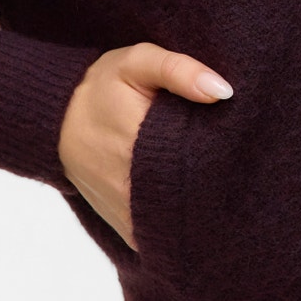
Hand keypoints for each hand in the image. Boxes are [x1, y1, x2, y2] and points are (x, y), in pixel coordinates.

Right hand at [57, 42, 233, 249]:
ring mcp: (130, 214)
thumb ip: (178, 71)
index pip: (202, 165)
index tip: (245, 149)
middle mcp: (134, 189)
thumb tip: (223, 92)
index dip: (228, 160)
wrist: (55, 120)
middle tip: (244, 168)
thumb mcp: (136, 63)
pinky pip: (164, 237)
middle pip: (197, 199)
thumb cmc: (103, 86)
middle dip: (223, 187)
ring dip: (204, 210)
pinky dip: (183, 226)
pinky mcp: (127, 227)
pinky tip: (200, 207)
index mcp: (141, 146)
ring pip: (182, 224)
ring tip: (228, 189)